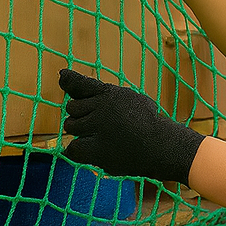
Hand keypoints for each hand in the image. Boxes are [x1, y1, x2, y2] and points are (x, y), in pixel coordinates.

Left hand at [59, 68, 204, 183]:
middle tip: (96, 124)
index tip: (62, 76)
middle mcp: (103, 107)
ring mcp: (99, 127)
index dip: (70, 81)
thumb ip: (103, 94)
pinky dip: (77, 150)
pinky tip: (88, 150)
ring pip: (71, 126)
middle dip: (80, 115)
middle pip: (72, 107)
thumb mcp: (129, 99)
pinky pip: (74, 148)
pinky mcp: (98, 149)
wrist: (163, 146)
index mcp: (111, 94)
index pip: (83, 84)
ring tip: (98, 137)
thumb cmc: (148, 123)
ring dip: (80, 132)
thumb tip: (68, 79)